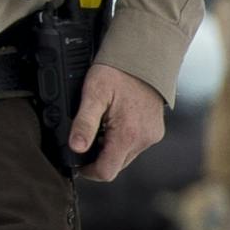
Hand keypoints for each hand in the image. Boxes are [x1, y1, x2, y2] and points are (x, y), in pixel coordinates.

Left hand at [70, 62, 165, 182]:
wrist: (144, 57)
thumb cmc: (117, 73)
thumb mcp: (93, 94)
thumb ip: (84, 123)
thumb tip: (75, 148)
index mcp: (128, 135)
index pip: (106, 172)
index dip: (87, 170)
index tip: (75, 160)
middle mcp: (144, 140)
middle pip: (115, 165)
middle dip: (96, 157)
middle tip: (83, 136)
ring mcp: (151, 136)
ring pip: (124, 156)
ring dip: (108, 147)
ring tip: (98, 125)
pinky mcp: (154, 130)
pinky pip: (133, 144)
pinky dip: (119, 139)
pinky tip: (111, 121)